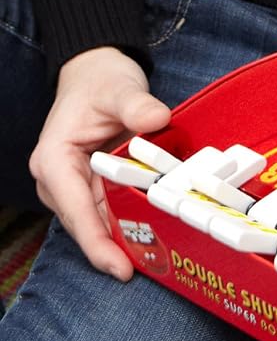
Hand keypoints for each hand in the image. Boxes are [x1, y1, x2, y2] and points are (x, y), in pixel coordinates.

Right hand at [29, 46, 170, 278]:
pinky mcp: (92, 185)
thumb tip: (156, 118)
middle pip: (87, 224)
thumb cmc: (98, 81)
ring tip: (159, 257)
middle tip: (153, 267)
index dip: (99, 243)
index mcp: (53, 160)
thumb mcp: (119, 88)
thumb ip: (136, 104)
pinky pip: (110, 210)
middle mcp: (58, 180)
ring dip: (125, 237)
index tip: (122, 267)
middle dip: (116, 248)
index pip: (76, 210)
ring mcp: (74, 185)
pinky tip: (154, 233)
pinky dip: (129, 220)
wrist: (93, 73)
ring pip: (99, 222)